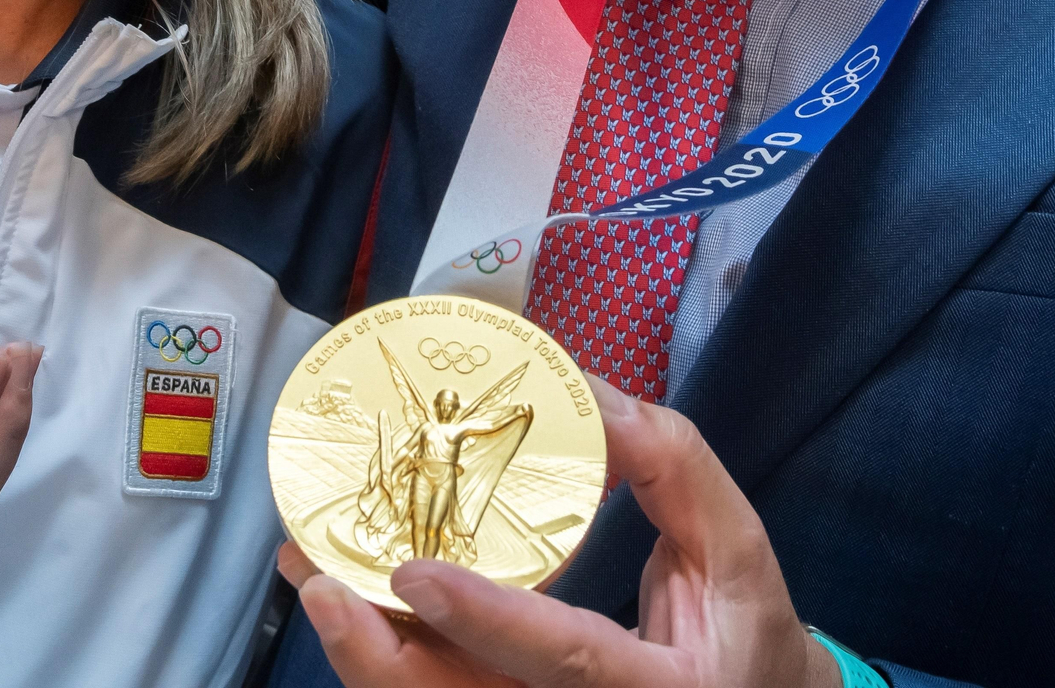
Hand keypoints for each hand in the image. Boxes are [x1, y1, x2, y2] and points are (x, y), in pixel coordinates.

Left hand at [278, 382, 839, 687]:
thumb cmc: (744, 633)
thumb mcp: (738, 550)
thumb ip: (675, 469)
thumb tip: (594, 394)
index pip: (562, 661)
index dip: (486, 620)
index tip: (412, 573)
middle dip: (375, 654)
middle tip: (315, 573)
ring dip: (363, 649)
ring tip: (309, 569)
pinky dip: (387, 650)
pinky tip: (344, 593)